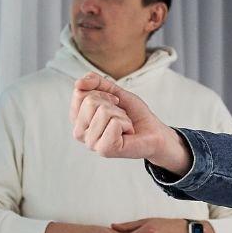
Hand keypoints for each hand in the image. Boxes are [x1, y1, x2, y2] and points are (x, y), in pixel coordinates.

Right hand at [69, 73, 187, 169]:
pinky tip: (127, 133)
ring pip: (103, 112)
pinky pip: (114, 123)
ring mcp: (91, 143)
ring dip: (120, 114)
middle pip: (89, 101)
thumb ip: (96, 82)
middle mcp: (80, 133)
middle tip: (120, 115)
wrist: (153, 132)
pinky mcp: (104, 150)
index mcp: (78, 118)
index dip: (102, 93)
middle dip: (111, 103)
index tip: (113, 102)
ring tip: (124, 125)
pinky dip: (126, 123)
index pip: (79, 93)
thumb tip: (78, 83)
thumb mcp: (114, 91)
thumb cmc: (133, 115)